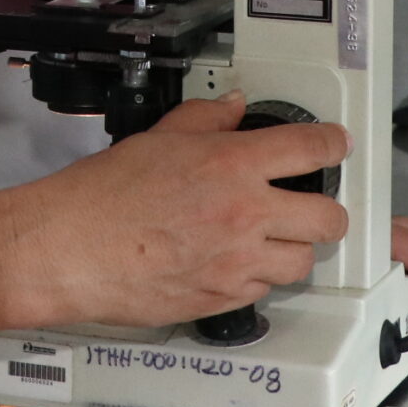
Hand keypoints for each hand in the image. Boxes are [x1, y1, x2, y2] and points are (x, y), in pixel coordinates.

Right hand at [0, 91, 349, 327]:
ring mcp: (237, 262)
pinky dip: (256, 277)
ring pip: (302, 262)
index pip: (310, 148)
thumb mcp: (157, 137)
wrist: (71, 248)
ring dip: (292, 249)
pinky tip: (232, 262)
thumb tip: (231, 108)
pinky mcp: (224, 299)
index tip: (336, 144)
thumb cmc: (102, 196)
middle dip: (327, 210)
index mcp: (231, 165)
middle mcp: (244, 215)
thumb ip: (204, 119)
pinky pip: (264, 291)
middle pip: (329, 219)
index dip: (333, 143)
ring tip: (269, 239)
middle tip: (313, 204)